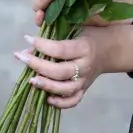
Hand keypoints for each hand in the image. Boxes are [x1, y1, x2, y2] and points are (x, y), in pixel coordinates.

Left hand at [15, 25, 132, 108]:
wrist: (110, 50)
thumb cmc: (90, 35)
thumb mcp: (76, 29)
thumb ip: (54, 37)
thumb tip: (28, 48)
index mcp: (85, 48)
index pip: (61, 49)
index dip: (43, 45)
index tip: (27, 39)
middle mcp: (85, 66)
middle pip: (60, 71)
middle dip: (38, 65)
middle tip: (22, 58)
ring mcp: (85, 81)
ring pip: (65, 89)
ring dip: (47, 86)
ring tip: (31, 80)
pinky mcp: (84, 90)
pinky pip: (73, 101)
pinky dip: (60, 103)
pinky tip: (46, 98)